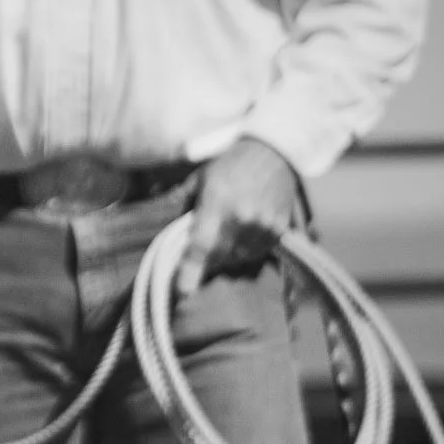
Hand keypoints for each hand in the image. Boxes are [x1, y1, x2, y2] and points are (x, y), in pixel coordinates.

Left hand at [175, 138, 304, 296]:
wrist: (275, 151)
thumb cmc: (230, 163)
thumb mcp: (200, 177)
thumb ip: (181, 201)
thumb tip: (163, 221)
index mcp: (217, 203)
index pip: (201, 245)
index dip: (191, 271)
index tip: (183, 292)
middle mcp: (242, 218)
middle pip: (218, 257)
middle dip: (206, 259)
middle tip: (200, 253)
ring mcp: (264, 225)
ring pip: (238, 258)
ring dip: (227, 256)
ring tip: (224, 238)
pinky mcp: (280, 228)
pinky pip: (258, 252)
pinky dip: (246, 251)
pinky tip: (242, 236)